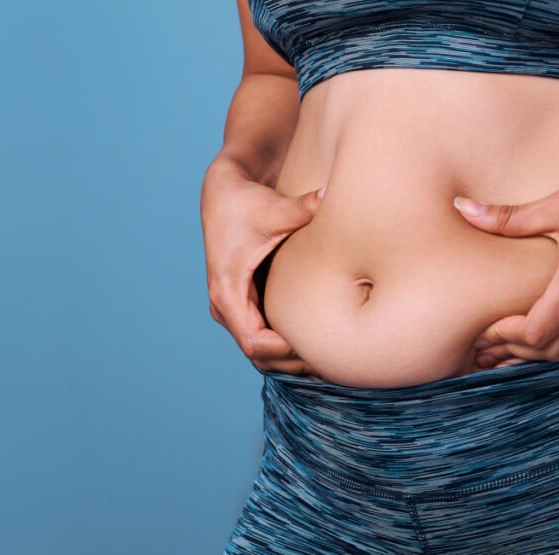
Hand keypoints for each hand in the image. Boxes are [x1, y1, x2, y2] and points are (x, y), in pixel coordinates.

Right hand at [200, 156, 325, 377]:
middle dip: (293, 362)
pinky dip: (287, 347)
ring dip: (291, 360)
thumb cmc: (245, 202)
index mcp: (228, 291)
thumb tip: (328, 196)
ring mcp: (233, 307)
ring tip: (331, 362)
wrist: (224, 194)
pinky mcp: (244, 303)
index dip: (286, 352)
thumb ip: (301, 208)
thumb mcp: (272, 208)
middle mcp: (225, 306)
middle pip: (259, 355)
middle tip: (334, 363)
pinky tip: (319, 346)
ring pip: (261, 351)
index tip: (320, 348)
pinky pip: (264, 336)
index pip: (254, 342)